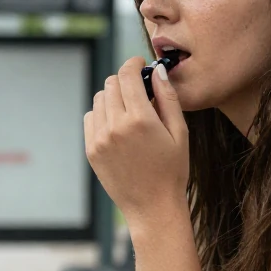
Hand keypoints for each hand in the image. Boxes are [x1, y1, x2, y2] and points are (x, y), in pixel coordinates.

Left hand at [84, 56, 188, 223]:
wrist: (152, 208)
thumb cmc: (172, 170)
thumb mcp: (179, 133)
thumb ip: (168, 98)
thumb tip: (157, 70)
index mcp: (140, 119)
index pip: (127, 75)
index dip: (133, 63)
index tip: (139, 63)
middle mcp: (116, 126)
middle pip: (111, 84)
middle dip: (125, 81)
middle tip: (139, 90)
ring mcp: (99, 139)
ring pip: (100, 99)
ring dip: (113, 97)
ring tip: (130, 111)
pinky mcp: (91, 150)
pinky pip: (91, 118)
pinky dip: (102, 115)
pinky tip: (118, 126)